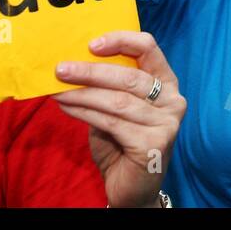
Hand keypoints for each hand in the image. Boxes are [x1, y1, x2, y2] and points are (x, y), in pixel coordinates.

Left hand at [53, 31, 184, 207]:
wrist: (132, 188)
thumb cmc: (121, 142)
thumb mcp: (116, 106)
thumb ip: (107, 85)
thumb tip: (72, 62)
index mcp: (166, 82)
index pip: (148, 48)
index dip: (120, 41)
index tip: (91, 44)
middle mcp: (172, 99)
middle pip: (129, 76)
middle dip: (90, 71)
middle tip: (60, 69)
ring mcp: (166, 122)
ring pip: (117, 100)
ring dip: (82, 93)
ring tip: (58, 90)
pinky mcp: (154, 143)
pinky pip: (112, 122)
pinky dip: (85, 112)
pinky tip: (67, 107)